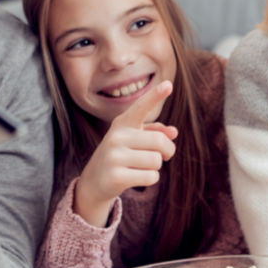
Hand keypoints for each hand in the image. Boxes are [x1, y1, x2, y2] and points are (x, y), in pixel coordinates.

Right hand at [73, 81, 177, 225]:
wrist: (94, 182)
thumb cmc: (121, 156)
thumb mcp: (135, 140)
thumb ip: (155, 132)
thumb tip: (173, 132)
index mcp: (122, 124)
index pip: (141, 107)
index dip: (155, 96)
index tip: (169, 84)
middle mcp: (116, 136)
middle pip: (159, 141)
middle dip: (168, 151)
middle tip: (164, 156)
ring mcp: (114, 157)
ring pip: (156, 160)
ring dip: (156, 167)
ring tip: (141, 167)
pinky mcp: (116, 177)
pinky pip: (151, 177)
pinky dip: (150, 179)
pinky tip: (136, 178)